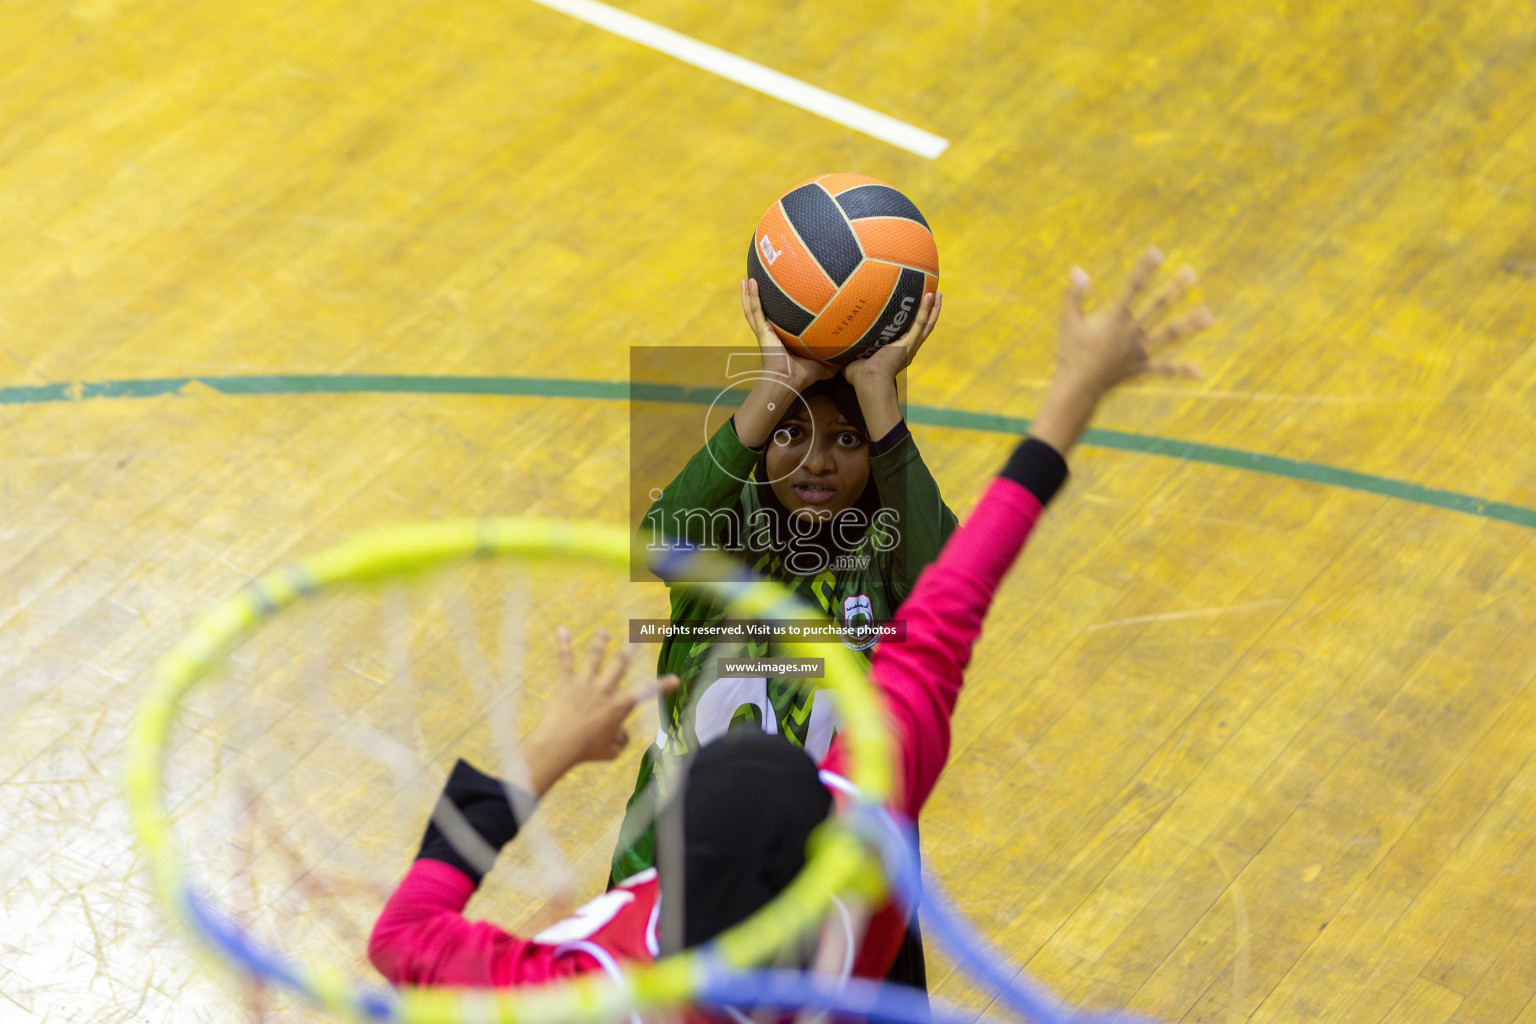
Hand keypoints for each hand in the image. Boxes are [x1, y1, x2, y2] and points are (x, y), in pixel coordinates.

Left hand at [521, 628, 678, 795]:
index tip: (676, 680)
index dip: (664, 686)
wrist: (560, 744)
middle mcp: (606, 688)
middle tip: (638, 637)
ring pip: (595, 656)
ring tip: (603, 632)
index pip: (648, 692)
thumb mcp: (612, 751)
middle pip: (621, 663)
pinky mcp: (566, 681)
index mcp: (621, 704)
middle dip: (632, 648)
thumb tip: (622, 732)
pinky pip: (565, 659)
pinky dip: (564, 643)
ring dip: (600, 642)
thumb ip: (622, 740)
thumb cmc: (587, 751)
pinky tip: (562, 630)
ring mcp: (586, 682)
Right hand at [742, 278, 837, 390]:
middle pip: (759, 313)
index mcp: (779, 340)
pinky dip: (751, 296)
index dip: (773, 312)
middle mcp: (769, 334)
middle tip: (754, 283)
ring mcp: (764, 331)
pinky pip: (756, 310)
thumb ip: (831, 362)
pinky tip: (750, 282)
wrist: (789, 380)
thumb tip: (846, 361)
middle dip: (756, 299)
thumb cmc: (801, 376)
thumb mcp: (820, 366)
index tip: (775, 299)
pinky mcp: (762, 330)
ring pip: (753, 309)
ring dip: (748, 294)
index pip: (775, 322)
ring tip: (746, 279)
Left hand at [841, 291, 942, 389]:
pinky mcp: (909, 343)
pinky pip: (920, 323)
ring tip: (938, 293)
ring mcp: (910, 346)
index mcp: (899, 352)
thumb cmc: (860, 377)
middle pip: (925, 326)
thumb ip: (851, 353)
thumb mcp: (856, 360)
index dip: (916, 321)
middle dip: (932, 311)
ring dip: (934, 308)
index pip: (911, 333)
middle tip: (935, 295)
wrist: (868, 382)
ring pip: (927, 324)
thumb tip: (835, 350)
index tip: (918, 308)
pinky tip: (930, 296)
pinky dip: (926, 309)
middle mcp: (908, 348)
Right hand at [1030, 246, 1211, 456]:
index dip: (1144, 269)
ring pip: (1168, 335)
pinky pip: (1163, 369)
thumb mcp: (1068, 321)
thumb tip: (1078, 270)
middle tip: (1191, 273)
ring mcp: (1138, 351)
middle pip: (1157, 306)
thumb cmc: (1069, 353)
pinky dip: (1180, 370)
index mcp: (1114, 318)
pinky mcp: (1140, 369)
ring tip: (1208, 315)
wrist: (1076, 387)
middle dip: (1174, 288)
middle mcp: (1130, 332)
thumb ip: (1075, 295)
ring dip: (1189, 324)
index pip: (1132, 288)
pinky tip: (1198, 371)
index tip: (1157, 252)